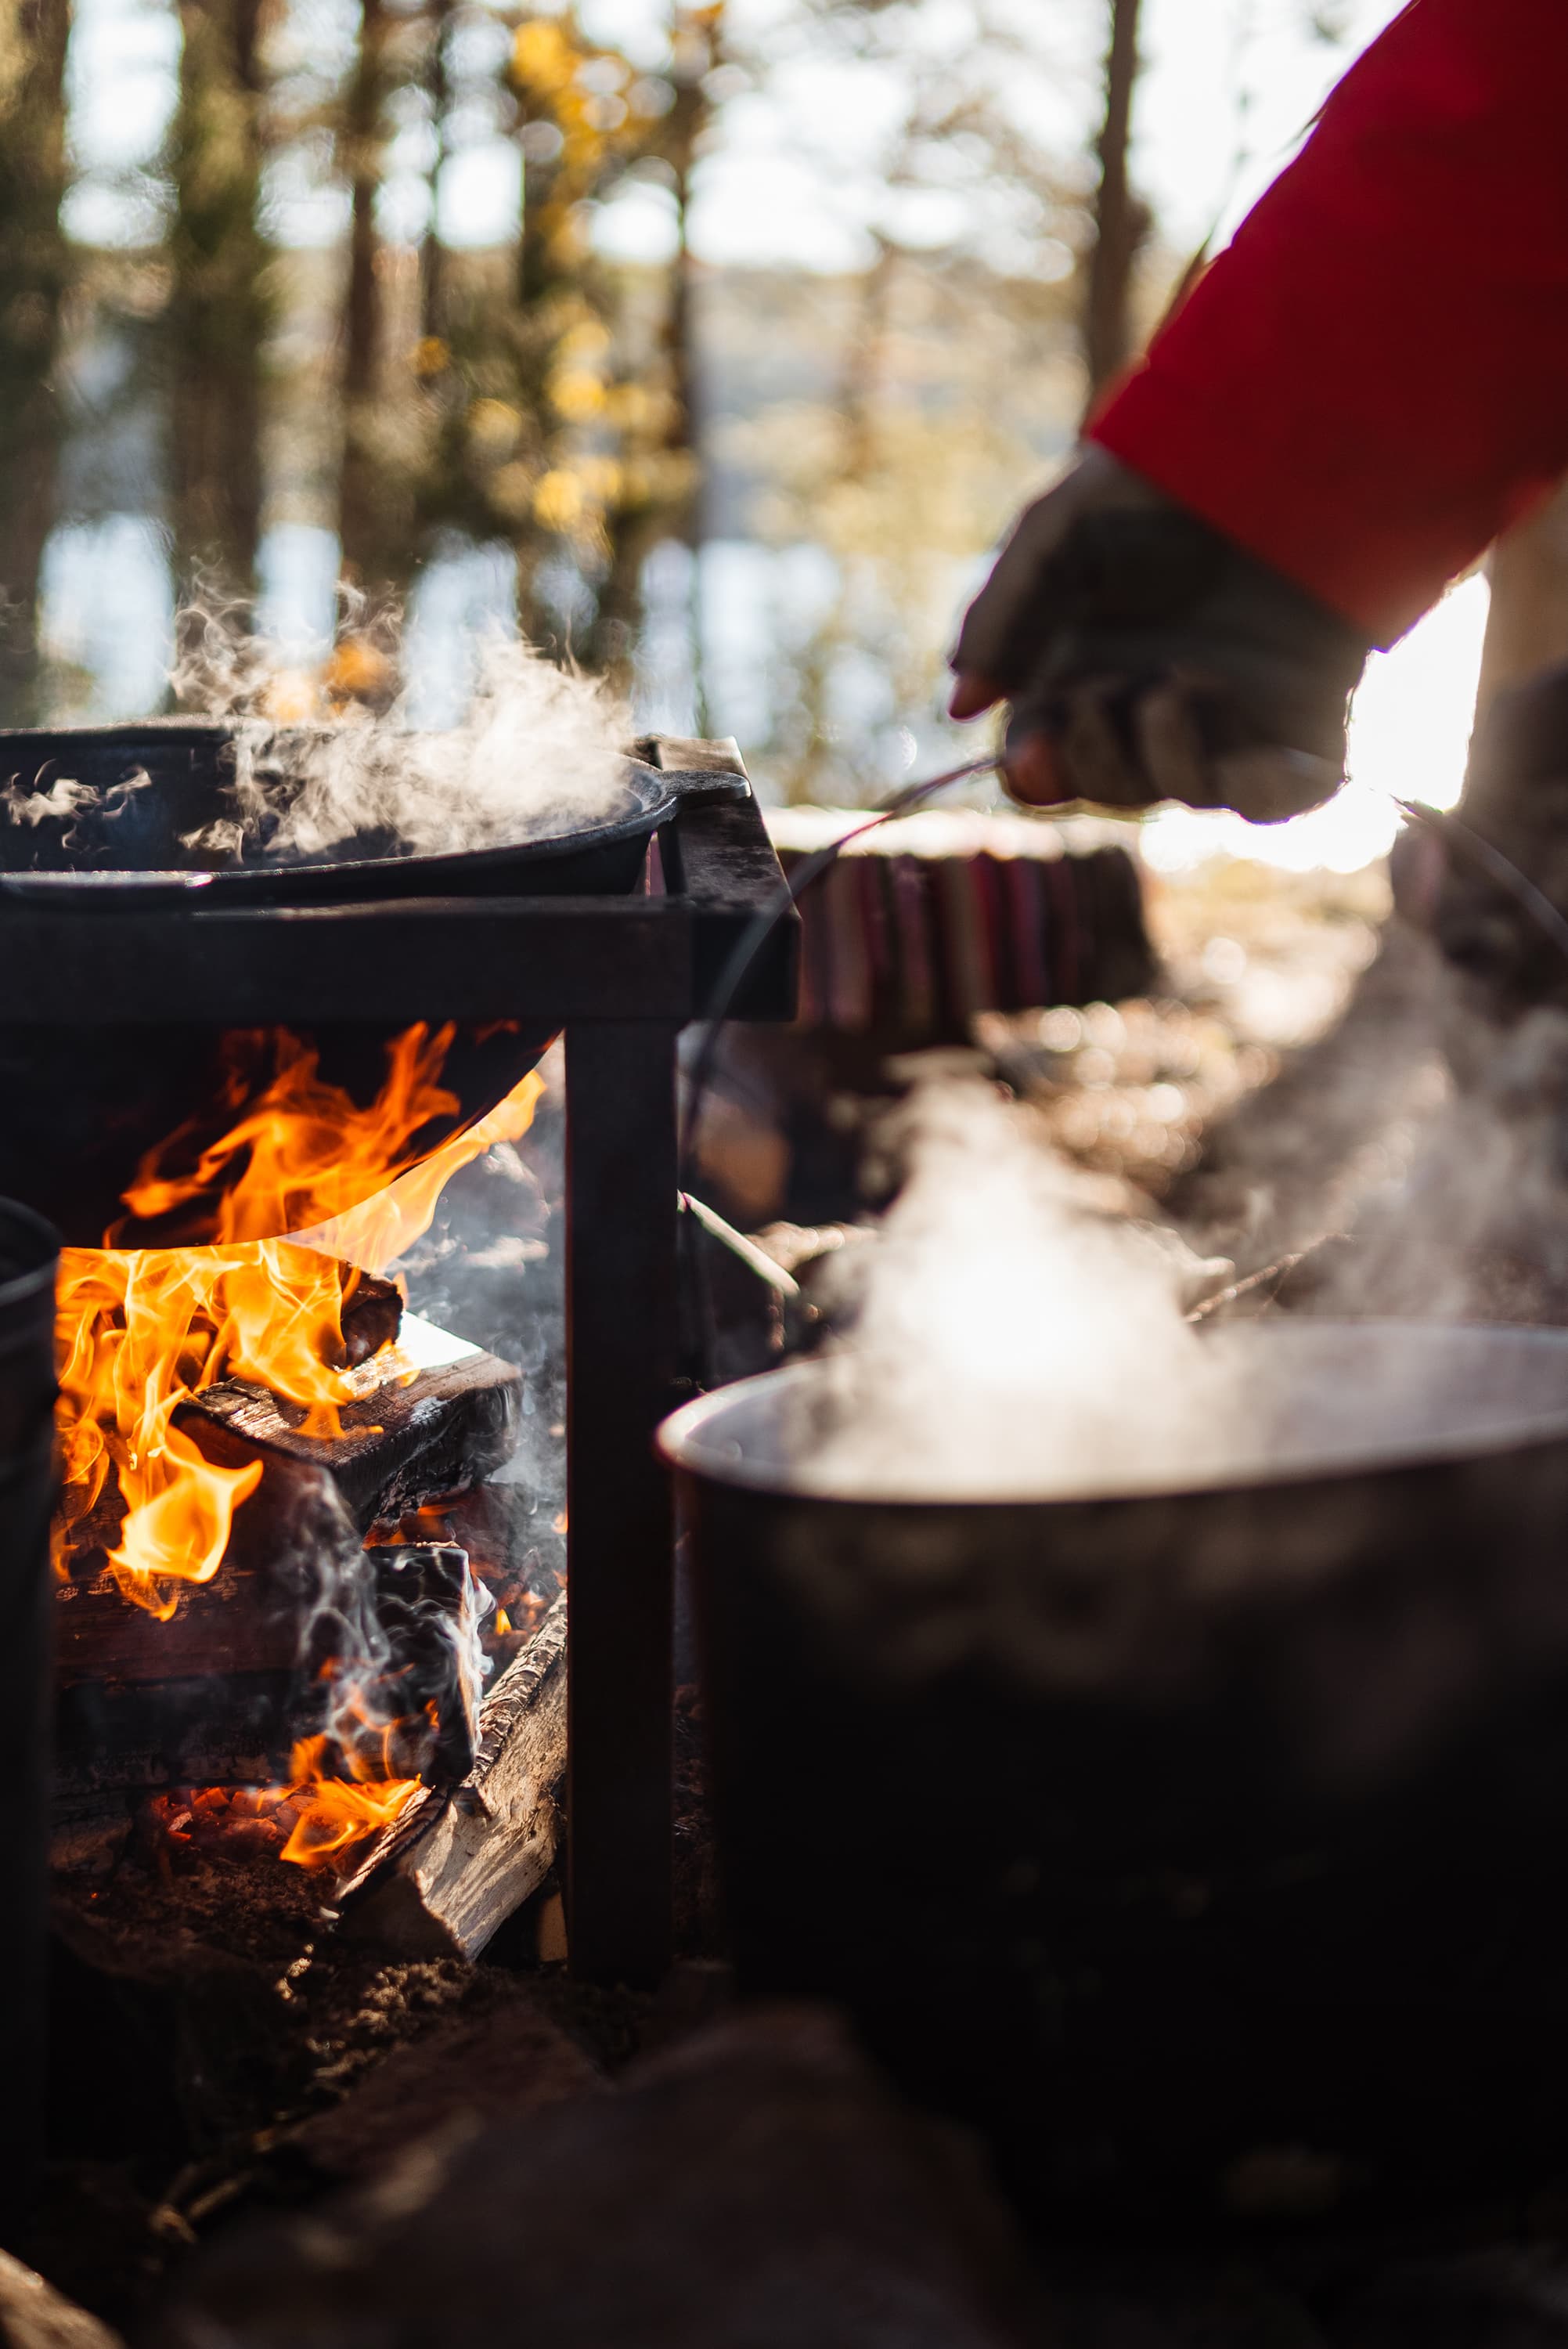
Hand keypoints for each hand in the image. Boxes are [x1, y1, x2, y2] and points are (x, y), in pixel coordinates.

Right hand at [950, 447, 1370, 820]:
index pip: (1048, 757)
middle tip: (1097, 697)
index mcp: (1088, 670)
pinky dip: (1264, 792)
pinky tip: (1249, 761)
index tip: (1030, 753)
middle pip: (1106, 786)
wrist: (1279, 434)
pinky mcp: (1304, 721)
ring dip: (1166, 758)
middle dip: (1092, 761)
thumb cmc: (1161, 476)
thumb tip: (961, 705)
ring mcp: (1232, 717)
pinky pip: (1284, 796)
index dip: (1035, 770)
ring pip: (1185, 793)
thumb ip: (1003, 619)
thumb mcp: (1058, 535)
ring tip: (1176, 685)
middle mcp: (1154, 703)